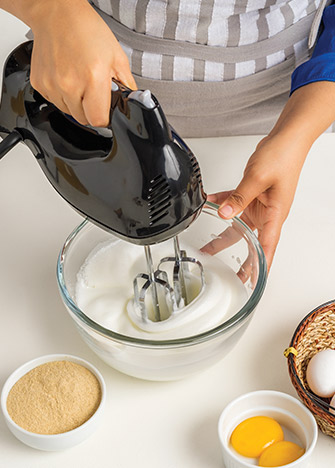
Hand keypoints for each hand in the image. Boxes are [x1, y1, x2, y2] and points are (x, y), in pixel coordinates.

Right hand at [28, 0, 136, 126]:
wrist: (57, 14)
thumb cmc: (86, 30)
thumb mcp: (117, 57)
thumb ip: (127, 85)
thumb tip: (130, 103)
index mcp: (93, 78)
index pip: (99, 120)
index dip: (104, 118)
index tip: (105, 111)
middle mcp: (70, 84)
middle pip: (83, 119)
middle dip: (91, 110)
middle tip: (93, 90)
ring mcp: (52, 85)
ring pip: (68, 112)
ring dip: (76, 103)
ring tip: (79, 80)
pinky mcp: (40, 84)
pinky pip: (54, 102)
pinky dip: (62, 95)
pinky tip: (67, 77)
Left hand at [207, 135, 307, 270]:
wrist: (286, 138)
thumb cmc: (284, 156)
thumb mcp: (258, 179)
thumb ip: (238, 198)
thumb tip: (223, 213)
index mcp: (275, 214)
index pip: (268, 246)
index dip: (261, 265)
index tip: (254, 281)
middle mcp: (268, 213)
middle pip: (252, 241)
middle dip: (241, 258)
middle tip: (232, 275)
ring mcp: (259, 204)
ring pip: (238, 224)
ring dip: (223, 234)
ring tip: (209, 248)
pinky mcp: (253, 194)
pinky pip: (234, 202)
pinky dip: (222, 203)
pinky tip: (210, 203)